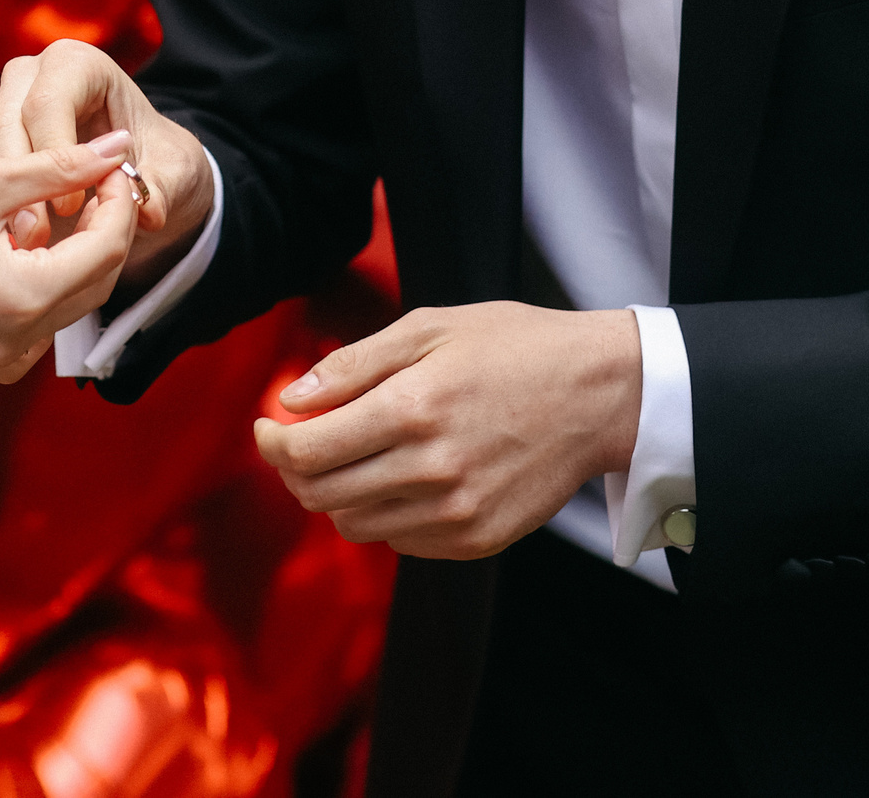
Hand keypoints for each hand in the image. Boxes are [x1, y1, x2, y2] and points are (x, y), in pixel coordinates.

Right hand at [0, 39, 212, 294]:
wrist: (130, 170)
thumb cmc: (157, 158)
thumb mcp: (172, 170)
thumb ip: (160, 187)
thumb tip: (151, 211)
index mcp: (75, 65)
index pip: (49, 102)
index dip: (58, 156)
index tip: (73, 207)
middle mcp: (28, 78)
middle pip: (4, 124)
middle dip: (21, 185)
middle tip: (37, 236)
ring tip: (18, 246)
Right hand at [0, 131, 138, 381]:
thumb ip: (58, 167)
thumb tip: (116, 151)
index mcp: (23, 300)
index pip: (106, 251)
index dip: (118, 201)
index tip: (110, 163)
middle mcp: (15, 345)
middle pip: (93, 284)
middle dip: (103, 229)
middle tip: (94, 178)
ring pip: (66, 304)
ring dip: (73, 256)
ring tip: (61, 202)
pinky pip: (31, 321)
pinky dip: (40, 280)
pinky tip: (26, 237)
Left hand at [254, 303, 641, 558]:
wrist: (601, 394)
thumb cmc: (513, 348)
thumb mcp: (429, 328)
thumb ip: (352, 365)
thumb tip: (290, 398)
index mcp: (413, 408)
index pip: (307, 452)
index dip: (271, 442)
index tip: (268, 425)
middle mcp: (432, 469)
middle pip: (321, 495)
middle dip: (295, 469)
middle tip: (301, 441)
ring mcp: (457, 512)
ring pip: (354, 525)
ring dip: (337, 493)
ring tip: (355, 455)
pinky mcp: (478, 539)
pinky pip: (399, 541)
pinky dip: (383, 513)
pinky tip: (402, 476)